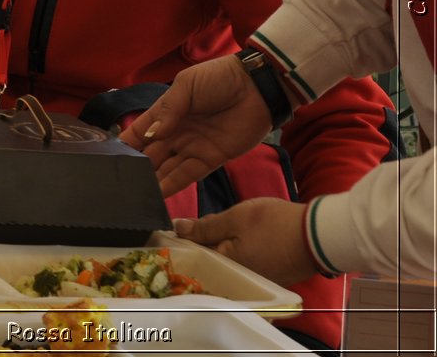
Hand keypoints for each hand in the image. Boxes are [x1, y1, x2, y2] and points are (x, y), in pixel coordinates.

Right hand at [119, 55, 273, 195]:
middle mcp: (176, 133)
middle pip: (151, 154)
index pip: (140, 133)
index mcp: (166, 113)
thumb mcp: (187, 86)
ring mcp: (193, 147)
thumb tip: (152, 135)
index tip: (108, 160)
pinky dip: (173, 184)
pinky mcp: (211, 158)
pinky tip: (158, 195)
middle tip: (120, 185)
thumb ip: (168, 111)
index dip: (125, 145)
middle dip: (137, 168)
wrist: (257, 87)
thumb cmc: (219, 78)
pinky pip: (188, 174)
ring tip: (134, 196)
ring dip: (153, 181)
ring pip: (167, 168)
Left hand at [171, 199, 315, 285]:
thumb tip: (177, 228)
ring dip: (226, 244)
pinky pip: (247, 263)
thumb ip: (205, 226)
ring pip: (230, 259)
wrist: (319, 235)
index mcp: (226, 266)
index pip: (195, 253)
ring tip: (235, 225)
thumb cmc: (276, 224)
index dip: (188, 237)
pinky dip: (243, 250)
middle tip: (216, 220)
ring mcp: (256, 279)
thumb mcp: (236, 218)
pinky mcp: (270, 276)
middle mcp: (239, 279)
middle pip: (212, 257)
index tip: (183, 225)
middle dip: (208, 240)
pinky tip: (248, 237)